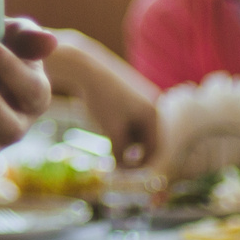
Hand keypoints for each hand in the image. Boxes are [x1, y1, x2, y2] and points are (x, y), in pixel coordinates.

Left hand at [42, 30, 160, 166]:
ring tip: (107, 136)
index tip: (123, 173)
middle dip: (132, 151)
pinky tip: (105, 123)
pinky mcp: (131, 91)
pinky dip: (122, 126)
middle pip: (147, 138)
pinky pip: (131, 116)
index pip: (154, 148)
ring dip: (126, 139)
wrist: (84, 67)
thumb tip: (123, 168)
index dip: (140, 165)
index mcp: (153, 113)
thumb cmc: (100, 100)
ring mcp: (143, 95)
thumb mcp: (112, 131)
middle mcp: (153, 103)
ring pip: (138, 128)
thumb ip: (121, 153)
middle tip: (113, 159)